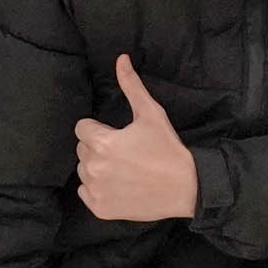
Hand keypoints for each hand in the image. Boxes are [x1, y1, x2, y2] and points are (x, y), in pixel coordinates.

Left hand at [71, 58, 198, 222]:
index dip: (99, 129)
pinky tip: (119, 185)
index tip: (118, 135)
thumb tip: (121, 58)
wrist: (186, 187)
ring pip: (83, 171)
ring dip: (97, 168)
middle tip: (124, 152)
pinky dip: (98, 189)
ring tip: (123, 169)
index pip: (82, 128)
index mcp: (101, 142)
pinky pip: (85, 193)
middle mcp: (93, 167)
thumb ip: (131, 85)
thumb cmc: (167, 149)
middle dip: (98, 147)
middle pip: (82, 149)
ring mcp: (96, 190)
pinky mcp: (100, 209)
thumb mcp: (151, 113)